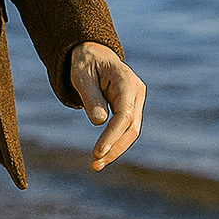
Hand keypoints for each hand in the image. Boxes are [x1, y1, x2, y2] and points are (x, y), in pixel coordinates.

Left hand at [68, 41, 145, 171]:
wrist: (94, 54)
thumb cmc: (86, 63)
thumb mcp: (82, 76)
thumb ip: (91, 97)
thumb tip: (99, 122)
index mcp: (127, 81)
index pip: (124, 115)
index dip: (112, 135)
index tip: (97, 152)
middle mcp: (137, 92)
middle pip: (131, 128)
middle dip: (114, 148)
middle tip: (94, 163)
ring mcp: (136, 101)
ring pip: (131, 132)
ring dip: (115, 150)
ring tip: (95, 165)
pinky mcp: (131, 108)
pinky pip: (125, 129)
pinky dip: (114, 143)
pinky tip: (102, 156)